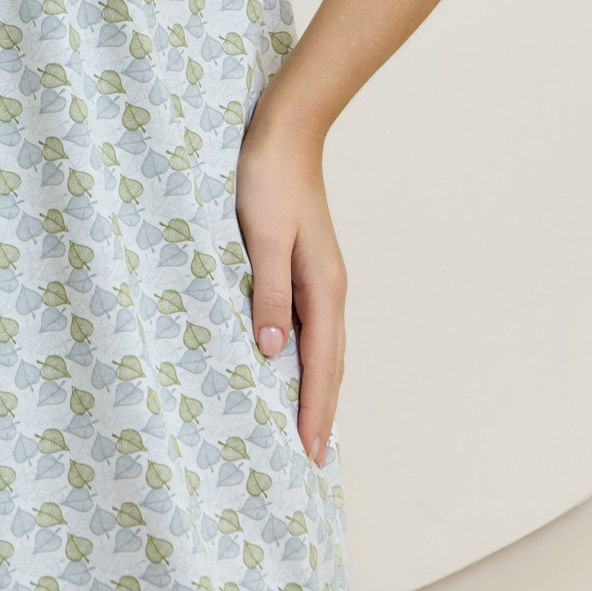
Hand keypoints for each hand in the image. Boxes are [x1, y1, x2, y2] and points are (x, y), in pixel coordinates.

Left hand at [233, 116, 347, 469]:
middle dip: (321, 411)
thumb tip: (271, 351)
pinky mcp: (306, 266)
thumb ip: (268, 292)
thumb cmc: (268, 180)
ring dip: (316, 387)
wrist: (284, 133)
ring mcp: (321, 278)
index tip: (310, 453)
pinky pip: (311, 326)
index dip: (314, 410)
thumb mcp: (262, 236)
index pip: (321, 364)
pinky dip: (306, 357)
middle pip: (329, 364)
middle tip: (311, 457)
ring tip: (305, 425)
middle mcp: (329, 289)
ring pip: (322, 347)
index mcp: (323, 287)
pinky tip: (289, 364)